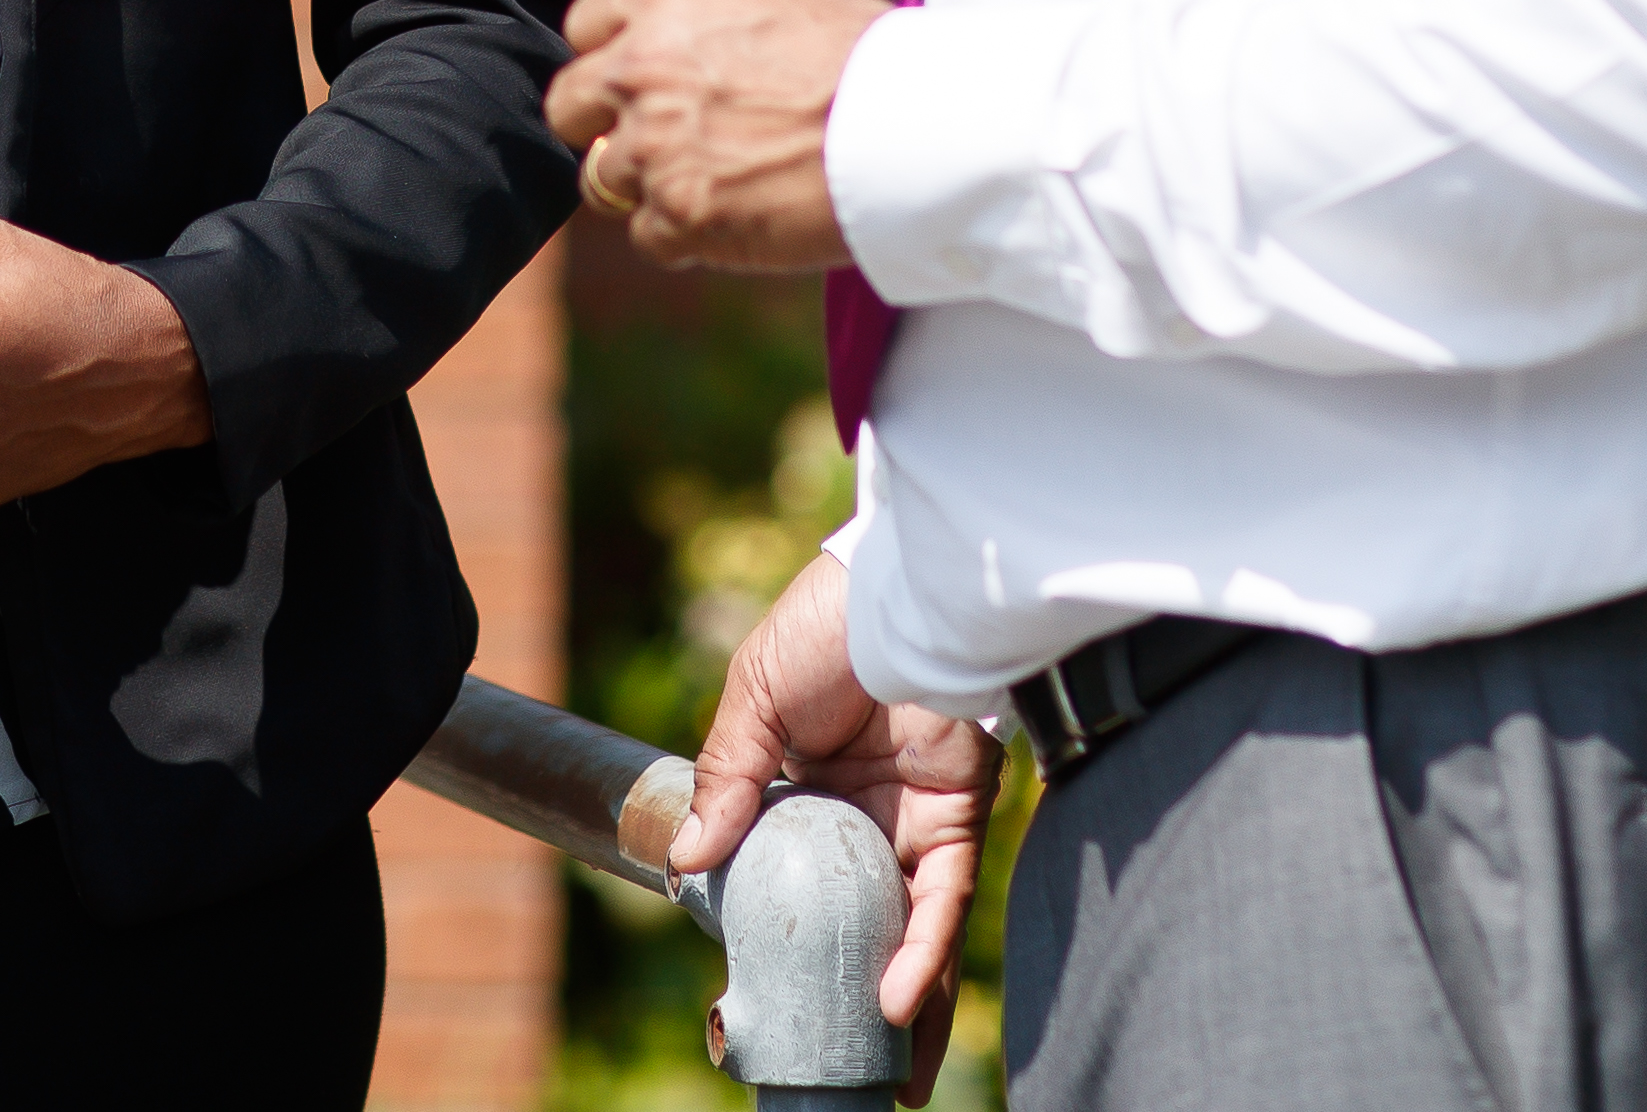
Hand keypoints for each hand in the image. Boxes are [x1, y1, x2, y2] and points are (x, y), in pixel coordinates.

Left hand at [546, 0, 884, 268]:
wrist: (914, 131)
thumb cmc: (875, 60)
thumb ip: (732, 14)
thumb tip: (724, 26)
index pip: (584, 25)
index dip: (611, 56)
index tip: (637, 80)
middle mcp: (642, 66)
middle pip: (567, 103)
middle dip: (603, 124)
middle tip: (658, 141)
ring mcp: (653, 144)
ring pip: (602, 179)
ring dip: (648, 187)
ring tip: (717, 185)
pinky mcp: (676, 214)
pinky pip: (648, 236)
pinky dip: (685, 238)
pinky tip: (738, 223)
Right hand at [677, 552, 1003, 1092]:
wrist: (894, 584)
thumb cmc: (822, 627)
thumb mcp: (753, 706)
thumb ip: (728, 784)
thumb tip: (687, 865)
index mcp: (809, 793)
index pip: (794, 884)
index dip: (780, 940)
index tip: (756, 997)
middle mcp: (867, 819)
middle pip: (862, 925)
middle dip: (855, 999)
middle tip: (840, 1069)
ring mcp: (915, 823)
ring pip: (912, 934)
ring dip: (907, 1009)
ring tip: (889, 1079)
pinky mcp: (958, 820)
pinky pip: (942, 906)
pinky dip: (923, 956)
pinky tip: (897, 1004)